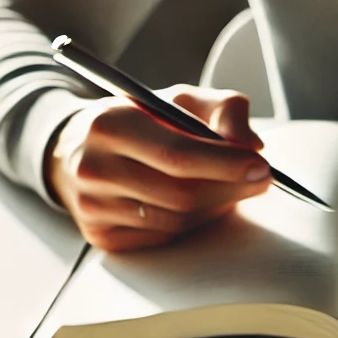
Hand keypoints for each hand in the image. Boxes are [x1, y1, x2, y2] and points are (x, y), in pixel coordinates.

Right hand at [44, 87, 270, 251]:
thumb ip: (223, 109)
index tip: (262, 167)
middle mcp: (93, 168)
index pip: (177, 154)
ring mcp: (92, 207)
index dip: (225, 164)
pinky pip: (162, 238)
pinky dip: (188, 225)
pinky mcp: (99, 236)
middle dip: (229, 189)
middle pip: (181, 194)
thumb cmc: (140, 121)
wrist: (75, 148)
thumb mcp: (176, 99)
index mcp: (110, 124)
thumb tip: (253, 145)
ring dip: (212, 208)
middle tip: (260, 180)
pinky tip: (193, 205)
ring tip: (225, 189)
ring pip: (175, 221)